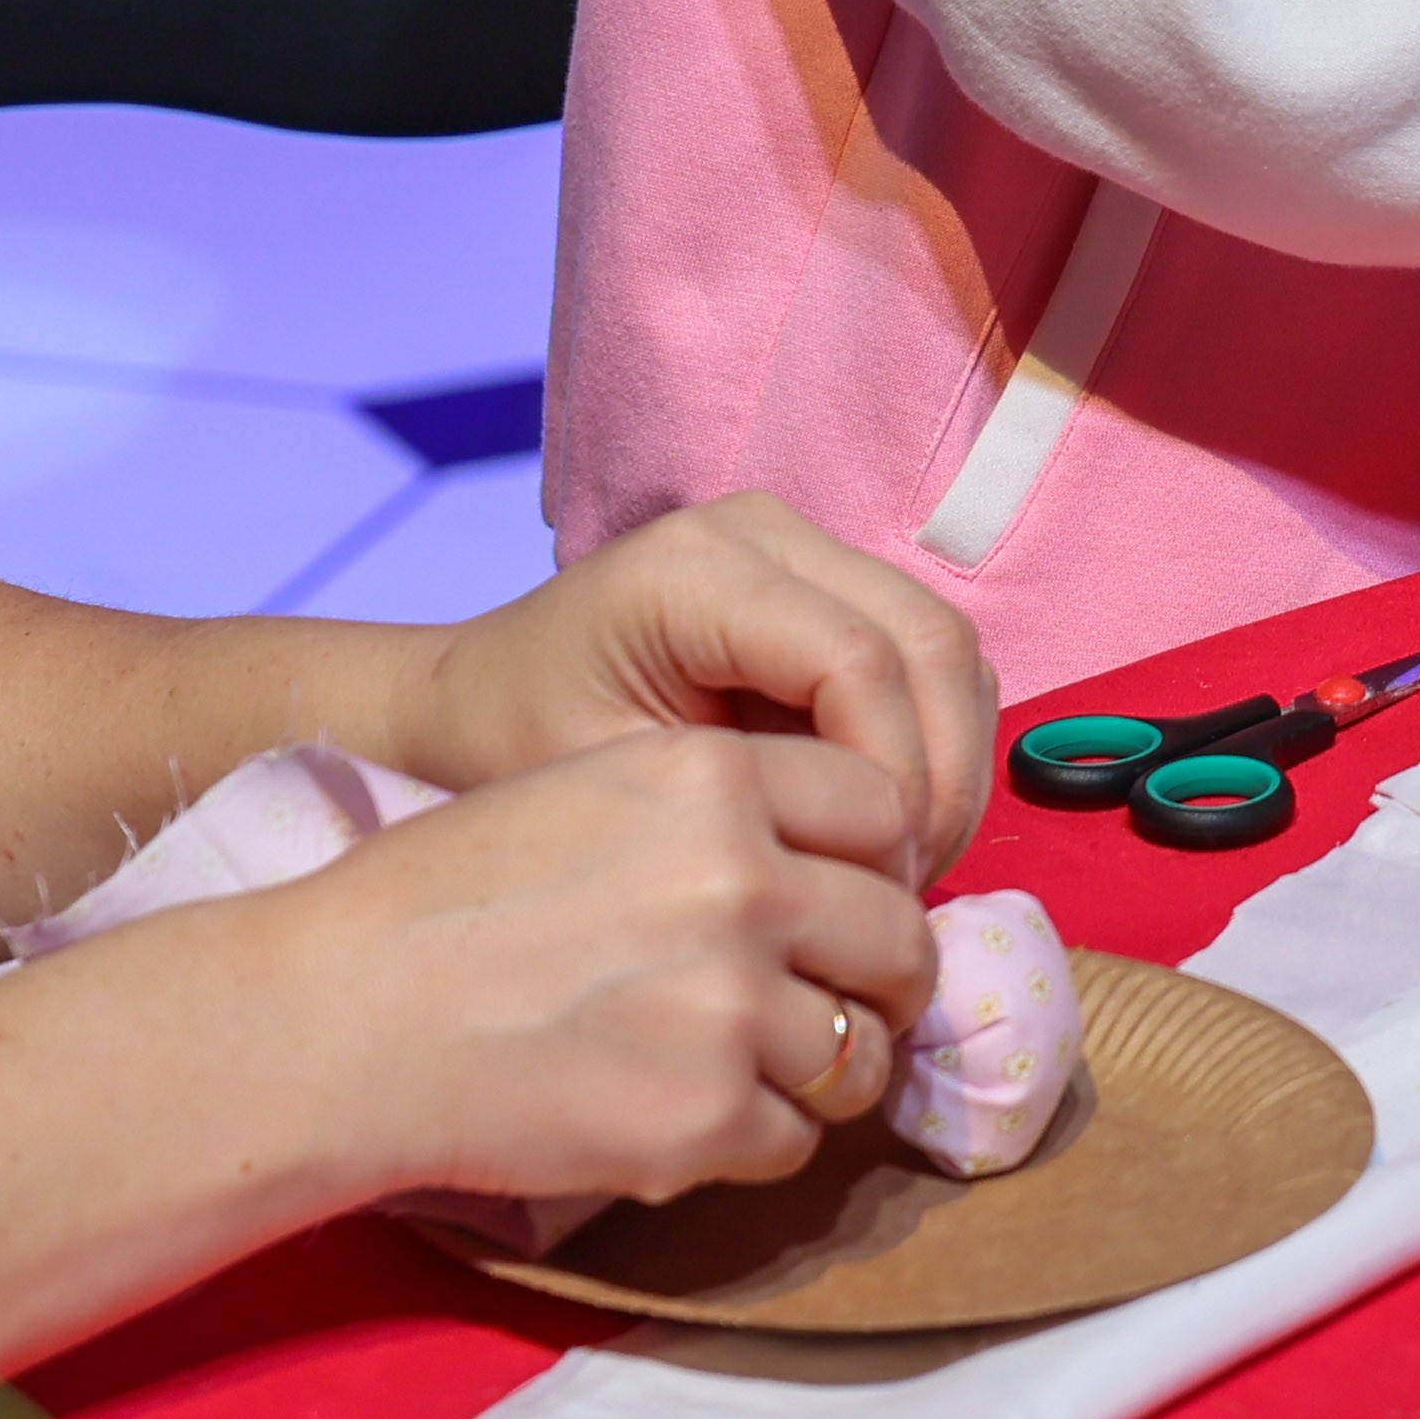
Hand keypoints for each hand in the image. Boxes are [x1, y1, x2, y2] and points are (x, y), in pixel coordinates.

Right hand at [254, 725, 944, 1207]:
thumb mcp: (589, 788)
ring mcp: (731, 1004)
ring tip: (752, 1069)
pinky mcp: (704, 1117)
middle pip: (900, 936)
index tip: (852, 899)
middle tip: (844, 1001)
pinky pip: (794, 1138)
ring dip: (825, 1069)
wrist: (340, 1017)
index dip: (876, 863)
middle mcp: (741, 879)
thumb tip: (835, 870)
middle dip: (882, 978)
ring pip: (860, 1052)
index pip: (881, 808)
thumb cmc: (443, 899)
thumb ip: (722, 812)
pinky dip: (755, 1139)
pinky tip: (684, 1116)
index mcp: (712, 776)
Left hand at [386, 494, 999, 878]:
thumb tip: (878, 878)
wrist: (467, 701)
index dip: (895, 777)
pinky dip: (934, 742)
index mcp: (696, 571)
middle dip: (944, 774)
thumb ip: (743, 812)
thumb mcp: (612, 794)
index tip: (872, 884)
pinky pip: (927, 655)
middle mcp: (765, 531)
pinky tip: (888, 824)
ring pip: (948, 645)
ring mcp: (804, 545)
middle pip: (930, 638)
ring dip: (952, 760)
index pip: (858, 659)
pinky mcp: (828, 578)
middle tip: (906, 887)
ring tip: (900, 865)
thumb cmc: (513, 756)